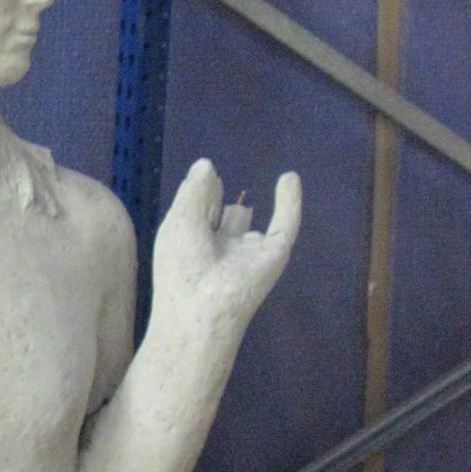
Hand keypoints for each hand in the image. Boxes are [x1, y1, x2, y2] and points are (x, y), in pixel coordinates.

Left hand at [151, 159, 300, 339]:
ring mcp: (244, 251)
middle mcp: (216, 246)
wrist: (204, 307)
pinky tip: (289, 178)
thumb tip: (207, 164)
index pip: (194, 208)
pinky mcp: (273, 256)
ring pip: (241, 219)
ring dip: (232, 216)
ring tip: (225, 223)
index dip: (194, 197)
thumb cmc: (183, 264)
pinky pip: (285, 224)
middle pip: (215, 213)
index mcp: (189, 241)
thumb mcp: (181, 219)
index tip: (199, 184)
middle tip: (206, 208)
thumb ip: (195, 189)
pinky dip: (289, 202)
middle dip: (210, 207)